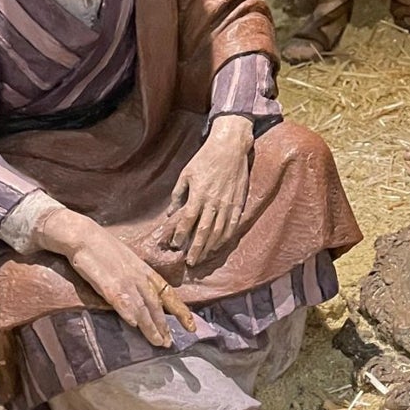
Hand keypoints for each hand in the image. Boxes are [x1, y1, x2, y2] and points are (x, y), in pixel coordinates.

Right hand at [34, 209, 196, 346]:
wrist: (84, 236)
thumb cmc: (105, 249)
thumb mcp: (130, 262)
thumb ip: (139, 279)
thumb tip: (148, 297)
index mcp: (146, 272)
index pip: (169, 294)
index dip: (181, 311)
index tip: (191, 326)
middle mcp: (139, 277)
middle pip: (156, 305)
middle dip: (165, 326)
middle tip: (170, 343)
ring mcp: (125, 281)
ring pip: (142, 307)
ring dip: (151, 327)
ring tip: (158, 342)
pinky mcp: (108, 284)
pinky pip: (121, 301)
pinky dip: (129, 313)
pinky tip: (135, 325)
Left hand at [161, 115, 252, 266]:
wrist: (230, 147)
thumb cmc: (205, 158)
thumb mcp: (186, 173)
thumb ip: (178, 194)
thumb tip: (170, 213)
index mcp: (198, 194)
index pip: (188, 221)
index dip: (180, 235)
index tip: (175, 245)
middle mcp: (213, 202)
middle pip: (203, 231)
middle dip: (196, 249)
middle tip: (190, 262)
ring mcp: (228, 203)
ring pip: (218, 231)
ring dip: (210, 247)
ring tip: (203, 257)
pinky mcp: (238, 202)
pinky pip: (232, 224)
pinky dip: (226, 237)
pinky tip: (220, 245)